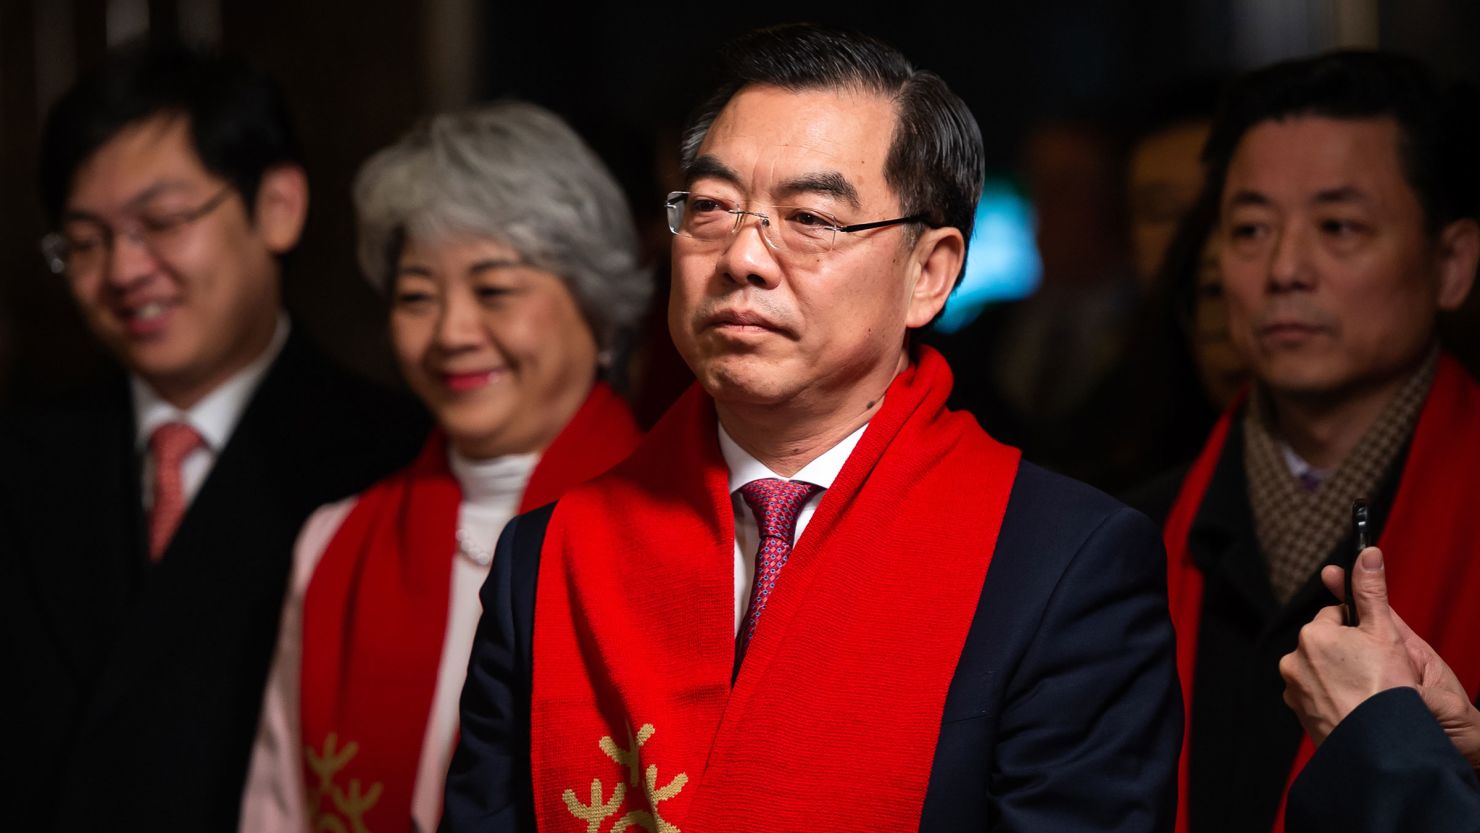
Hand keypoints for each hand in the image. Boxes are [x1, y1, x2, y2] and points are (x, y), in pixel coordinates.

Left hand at [1280, 547, 1479, 774]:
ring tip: (1365, 692)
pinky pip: (1317, 695)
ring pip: (1320, 670)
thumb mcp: (1384, 633)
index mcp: (1312, 636)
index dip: (1360, 629)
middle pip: (1326, 645)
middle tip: (1374, 672)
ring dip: (1339, 676)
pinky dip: (1333, 698)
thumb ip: (1371, 590)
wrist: (1377, 747)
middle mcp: (1293, 660)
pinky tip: (1353, 707)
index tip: (1374, 645)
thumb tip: (1366, 553)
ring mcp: (1293, 690)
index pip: (1335, 617)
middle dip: (1347, 653)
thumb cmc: (1384, 689)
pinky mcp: (1298, 713)